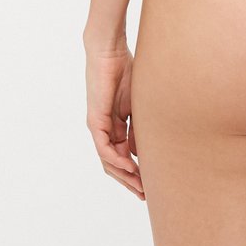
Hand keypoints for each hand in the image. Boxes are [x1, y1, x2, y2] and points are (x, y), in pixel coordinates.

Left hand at [84, 42, 144, 200]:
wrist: (110, 51)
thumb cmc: (125, 70)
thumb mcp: (136, 105)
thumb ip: (137, 128)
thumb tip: (140, 152)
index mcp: (114, 125)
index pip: (122, 156)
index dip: (135, 171)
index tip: (150, 183)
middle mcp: (103, 130)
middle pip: (113, 164)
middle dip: (129, 181)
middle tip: (145, 195)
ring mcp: (98, 127)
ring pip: (107, 161)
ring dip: (123, 176)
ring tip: (139, 186)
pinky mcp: (95, 121)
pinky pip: (104, 149)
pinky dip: (116, 161)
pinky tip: (130, 167)